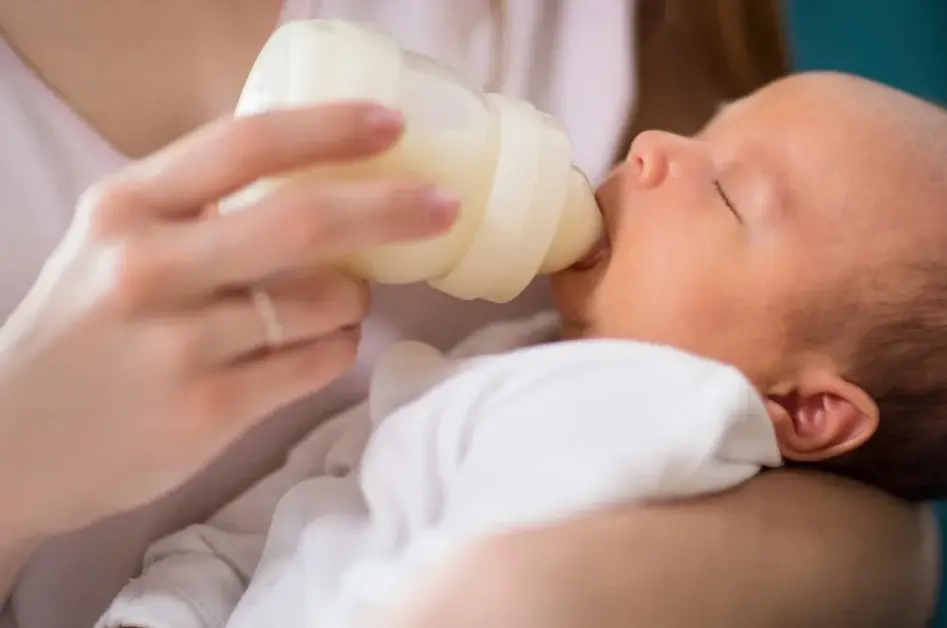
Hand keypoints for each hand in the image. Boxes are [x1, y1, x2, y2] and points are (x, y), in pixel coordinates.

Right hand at [0, 102, 455, 539]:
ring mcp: (180, 344)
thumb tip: (318, 170)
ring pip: (325, 301)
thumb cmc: (85, 329)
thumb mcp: (114, 242)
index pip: (244, 144)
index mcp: (126, 207)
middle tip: (443, 205)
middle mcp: (149, 268)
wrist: (15, 441)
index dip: (331, 129)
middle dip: (393, 207)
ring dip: (357, 294)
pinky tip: (323, 341)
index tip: (392, 125)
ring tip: (341, 298)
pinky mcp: (209, 409)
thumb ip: (196, 205)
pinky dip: (340, 345)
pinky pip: (319, 362)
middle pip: (305, 221)